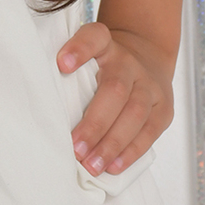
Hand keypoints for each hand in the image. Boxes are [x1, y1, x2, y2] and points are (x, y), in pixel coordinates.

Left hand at [56, 22, 174, 176]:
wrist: (146, 56)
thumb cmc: (103, 64)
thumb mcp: (87, 55)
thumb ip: (67, 68)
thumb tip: (40, 101)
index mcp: (106, 44)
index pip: (94, 37)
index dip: (79, 49)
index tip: (61, 64)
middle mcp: (129, 63)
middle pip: (115, 90)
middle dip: (94, 123)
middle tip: (75, 149)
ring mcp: (149, 85)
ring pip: (135, 114)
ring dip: (112, 143)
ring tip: (92, 164)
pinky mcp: (163, 109)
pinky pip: (150, 132)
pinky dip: (131, 152)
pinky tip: (113, 166)